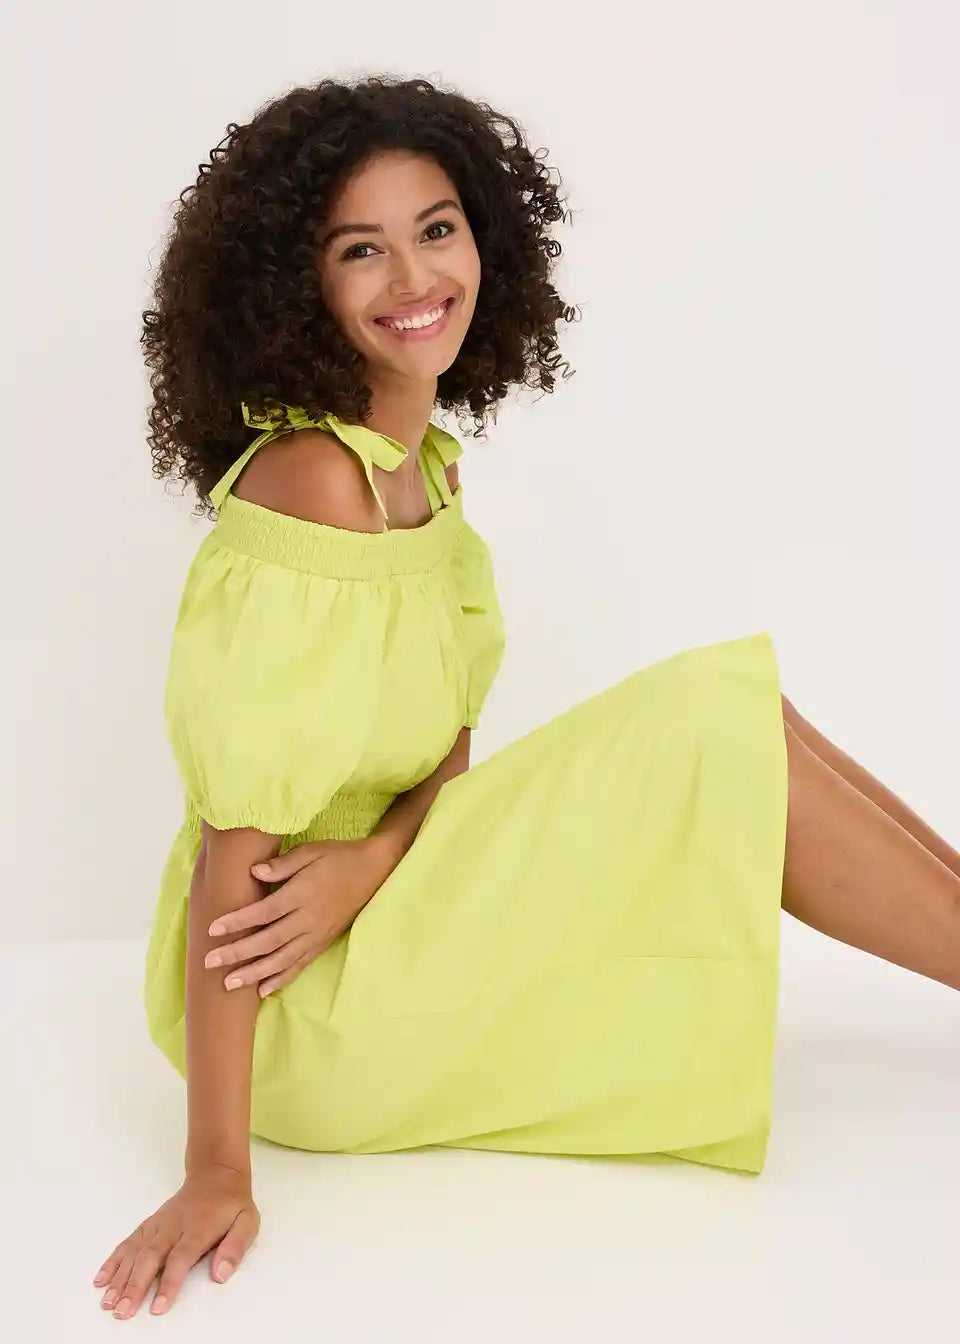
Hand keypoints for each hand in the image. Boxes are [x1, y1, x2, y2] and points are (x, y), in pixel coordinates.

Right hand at [92, 1164, 258, 1318]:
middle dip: (135, 1285)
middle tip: (122, 1312)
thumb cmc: (231, 1204)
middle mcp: (173, 1226)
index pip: (181, 1258)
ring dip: (120, 1276)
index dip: (169, 1282)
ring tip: (107, 1301)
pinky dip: (114, 1259)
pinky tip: (102, 1278)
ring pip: (136, 1250)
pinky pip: (129, 1241)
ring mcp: (159, 1224)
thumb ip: (235, 1247)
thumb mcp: (247, 1221)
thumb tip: (221, 1274)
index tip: (158, 1307)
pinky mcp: (150, 1224)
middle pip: (151, 1257)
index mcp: (198, 1228)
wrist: (216, 1174)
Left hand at [203, 834, 399, 996]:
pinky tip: (263, 990)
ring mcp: (316, 934)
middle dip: (237, 953)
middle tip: (210, 962)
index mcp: (302, 894)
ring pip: (282, 959)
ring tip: (229, 984)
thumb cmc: (337, 857)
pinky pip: (299, 965)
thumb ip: (283, 864)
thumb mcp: (311, 851)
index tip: (212, 929)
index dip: (238, 922)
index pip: (264, 912)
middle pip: (268, 941)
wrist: (373, 871)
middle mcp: (308, 919)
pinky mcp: (322, 943)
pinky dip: (281, 979)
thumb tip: (255, 871)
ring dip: (254, 973)